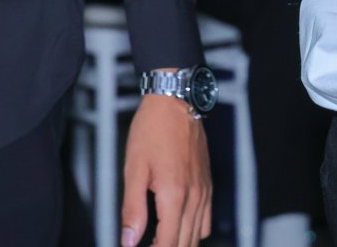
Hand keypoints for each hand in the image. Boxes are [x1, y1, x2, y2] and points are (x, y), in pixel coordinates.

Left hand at [122, 93, 210, 246]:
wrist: (175, 103)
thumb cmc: (152, 131)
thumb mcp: (134, 169)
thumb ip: (132, 208)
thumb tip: (129, 239)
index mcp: (174, 196)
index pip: (170, 243)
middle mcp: (195, 198)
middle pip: (186, 243)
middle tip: (147, 245)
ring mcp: (204, 193)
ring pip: (198, 235)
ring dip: (181, 242)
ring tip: (159, 240)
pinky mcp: (208, 186)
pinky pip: (206, 220)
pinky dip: (194, 231)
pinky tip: (178, 225)